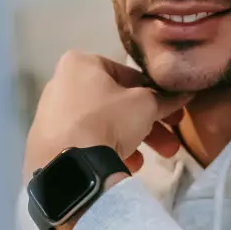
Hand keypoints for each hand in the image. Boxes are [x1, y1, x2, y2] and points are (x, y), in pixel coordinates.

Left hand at [23, 51, 190, 184]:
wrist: (69, 164)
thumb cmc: (108, 120)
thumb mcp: (144, 105)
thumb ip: (163, 99)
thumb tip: (182, 96)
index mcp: (80, 63)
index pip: (127, 74)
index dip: (155, 93)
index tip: (172, 111)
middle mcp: (61, 83)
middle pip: (115, 103)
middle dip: (148, 124)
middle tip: (171, 142)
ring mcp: (52, 114)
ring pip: (102, 123)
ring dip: (133, 140)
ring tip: (155, 159)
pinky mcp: (48, 141)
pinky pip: (85, 141)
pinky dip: (107, 150)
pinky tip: (128, 165)